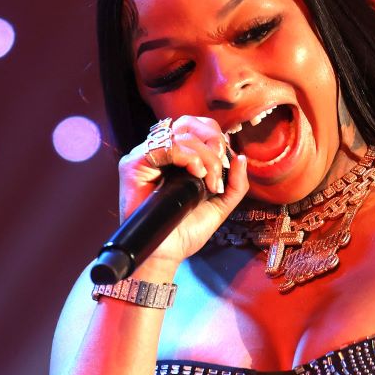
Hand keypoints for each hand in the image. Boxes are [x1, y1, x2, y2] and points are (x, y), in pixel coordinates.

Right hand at [117, 116, 248, 264]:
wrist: (167, 252)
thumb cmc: (187, 230)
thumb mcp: (220, 204)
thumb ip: (235, 183)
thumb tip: (241, 157)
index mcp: (179, 156)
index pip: (197, 127)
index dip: (216, 138)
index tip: (226, 163)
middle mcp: (161, 152)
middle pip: (189, 123)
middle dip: (213, 141)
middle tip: (219, 169)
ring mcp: (146, 157)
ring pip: (180, 134)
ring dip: (204, 155)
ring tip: (209, 181)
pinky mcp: (134, 164)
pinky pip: (162, 146)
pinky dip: (185, 155)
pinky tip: (196, 173)